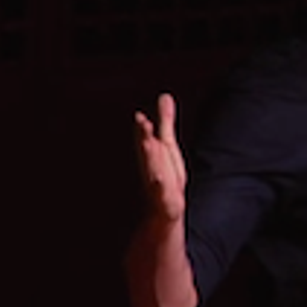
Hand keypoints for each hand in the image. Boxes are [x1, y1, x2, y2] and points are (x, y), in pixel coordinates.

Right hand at [134, 93, 186, 221]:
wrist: (164, 210)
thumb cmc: (166, 174)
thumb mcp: (167, 145)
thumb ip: (165, 121)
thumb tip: (165, 95)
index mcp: (153, 154)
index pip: (146, 139)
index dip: (143, 129)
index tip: (139, 116)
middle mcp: (152, 169)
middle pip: (147, 152)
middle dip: (144, 138)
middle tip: (142, 123)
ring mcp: (157, 186)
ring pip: (152, 170)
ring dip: (149, 158)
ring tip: (147, 144)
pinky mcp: (166, 201)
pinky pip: (162, 195)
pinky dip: (159, 188)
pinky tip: (159, 181)